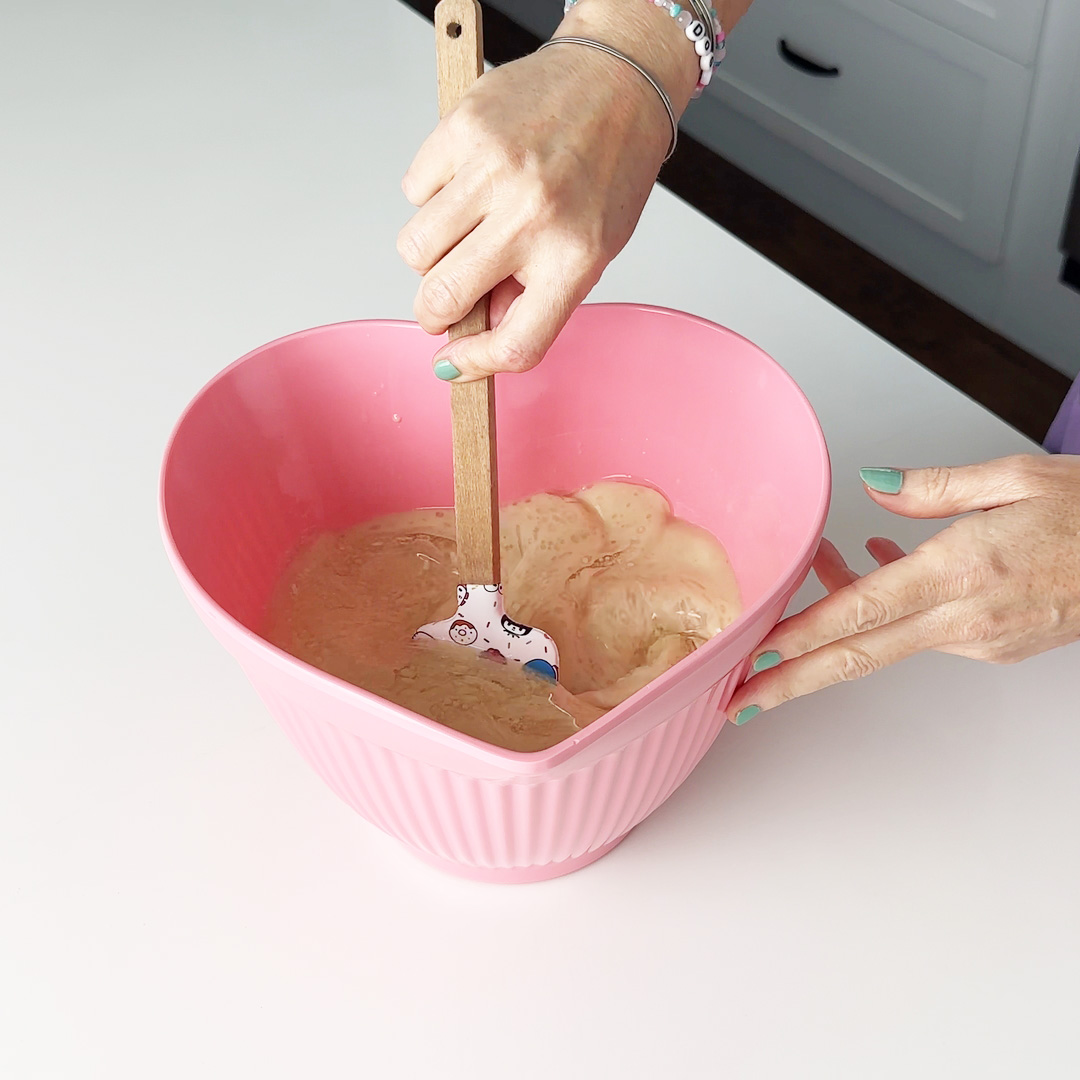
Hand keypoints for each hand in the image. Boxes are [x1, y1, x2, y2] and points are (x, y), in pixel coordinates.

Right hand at [398, 2, 699, 381]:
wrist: (618, 79)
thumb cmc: (609, 168)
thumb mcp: (593, 248)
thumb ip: (537, 295)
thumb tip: (477, 331)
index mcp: (575, 256)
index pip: (515, 343)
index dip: (476, 364)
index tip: (455, 363)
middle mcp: (534, 215)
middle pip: (445, 298)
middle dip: (432, 312)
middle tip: (440, 302)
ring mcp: (494, 169)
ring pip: (416, 248)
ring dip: (428, 254)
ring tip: (462, 232)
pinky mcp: (464, 128)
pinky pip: (414, 191)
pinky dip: (430, 196)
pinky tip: (466, 182)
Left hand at [727, 454, 1079, 724]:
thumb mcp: (1014, 477)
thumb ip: (932, 487)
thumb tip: (873, 488)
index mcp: (963, 571)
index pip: (861, 611)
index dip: (802, 636)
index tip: (757, 656)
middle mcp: (967, 618)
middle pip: (859, 656)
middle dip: (792, 681)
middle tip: (740, 699)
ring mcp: (981, 641)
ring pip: (888, 637)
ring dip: (842, 615)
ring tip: (823, 563)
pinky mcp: (995, 647)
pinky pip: (921, 633)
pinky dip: (888, 611)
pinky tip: (879, 567)